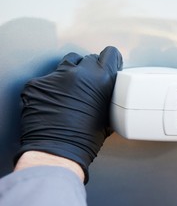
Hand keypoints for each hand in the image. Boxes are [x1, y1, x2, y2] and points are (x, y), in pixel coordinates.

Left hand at [16, 46, 122, 182]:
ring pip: (66, 65)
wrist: (57, 152)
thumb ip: (109, 96)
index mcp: (101, 79)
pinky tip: (54, 103)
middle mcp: (79, 73)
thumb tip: (108, 92)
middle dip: (90, 70)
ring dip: (70, 75)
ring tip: (70, 93)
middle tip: (88, 86)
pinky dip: (51, 89)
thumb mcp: (109, 116)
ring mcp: (55, 77)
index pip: (109, 53)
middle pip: (87, 58)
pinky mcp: (37, 84)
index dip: (110, 60)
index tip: (108, 65)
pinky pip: (47, 80)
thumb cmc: (85, 140)